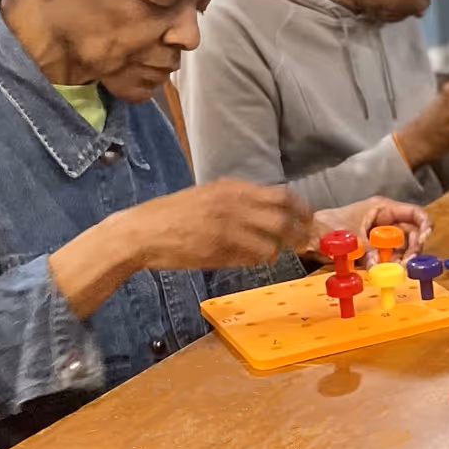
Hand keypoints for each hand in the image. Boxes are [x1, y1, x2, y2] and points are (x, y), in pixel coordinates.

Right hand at [123, 180, 313, 270]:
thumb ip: (239, 200)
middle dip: (299, 232)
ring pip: (272, 242)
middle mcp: (234, 204)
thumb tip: (270, 212)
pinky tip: (248, 260)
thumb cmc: (173, 214)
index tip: (308, 220)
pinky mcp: (219, 250)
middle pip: (284, 218)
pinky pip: (252, 257)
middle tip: (302, 242)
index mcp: (232, 188)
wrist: (140, 232)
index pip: (282, 195)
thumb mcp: (208, 195)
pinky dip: (257, 260)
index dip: (301, 210)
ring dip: (277, 250)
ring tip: (272, 253)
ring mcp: (227, 227)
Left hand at [309, 197, 430, 259]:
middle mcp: (385, 222)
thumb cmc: (325, 227)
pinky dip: (388, 267)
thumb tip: (380, 266)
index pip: (415, 214)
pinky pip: (387, 260)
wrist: (305, 236)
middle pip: (411, 235)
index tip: (423, 240)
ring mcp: (380, 237)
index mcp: (383, 209)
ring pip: (400, 250)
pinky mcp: (373, 252)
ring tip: (395, 271)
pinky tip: (384, 273)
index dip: (424, 226)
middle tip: (408, 263)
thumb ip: (368, 250)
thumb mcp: (350, 237)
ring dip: (400, 261)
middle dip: (412, 249)